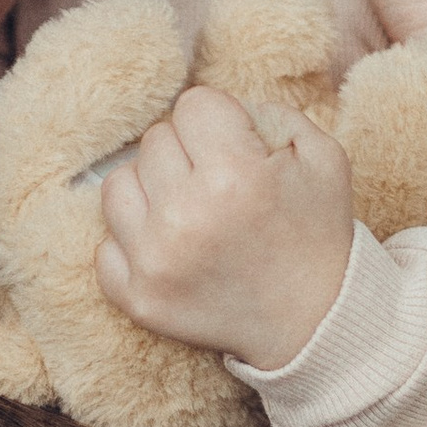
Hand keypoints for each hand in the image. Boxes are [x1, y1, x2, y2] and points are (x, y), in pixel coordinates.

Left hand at [94, 86, 356, 372]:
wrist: (316, 321)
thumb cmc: (316, 232)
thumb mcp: (322, 156)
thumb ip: (269, 112)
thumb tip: (215, 110)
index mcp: (234, 175)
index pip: (192, 105)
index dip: (220, 122)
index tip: (240, 151)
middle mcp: (186, 215)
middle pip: (154, 140)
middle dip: (189, 154)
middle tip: (222, 187)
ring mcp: (155, 260)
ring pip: (118, 184)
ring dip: (152, 191)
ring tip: (191, 212)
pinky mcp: (137, 297)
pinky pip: (104, 243)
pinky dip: (133, 241)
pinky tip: (172, 248)